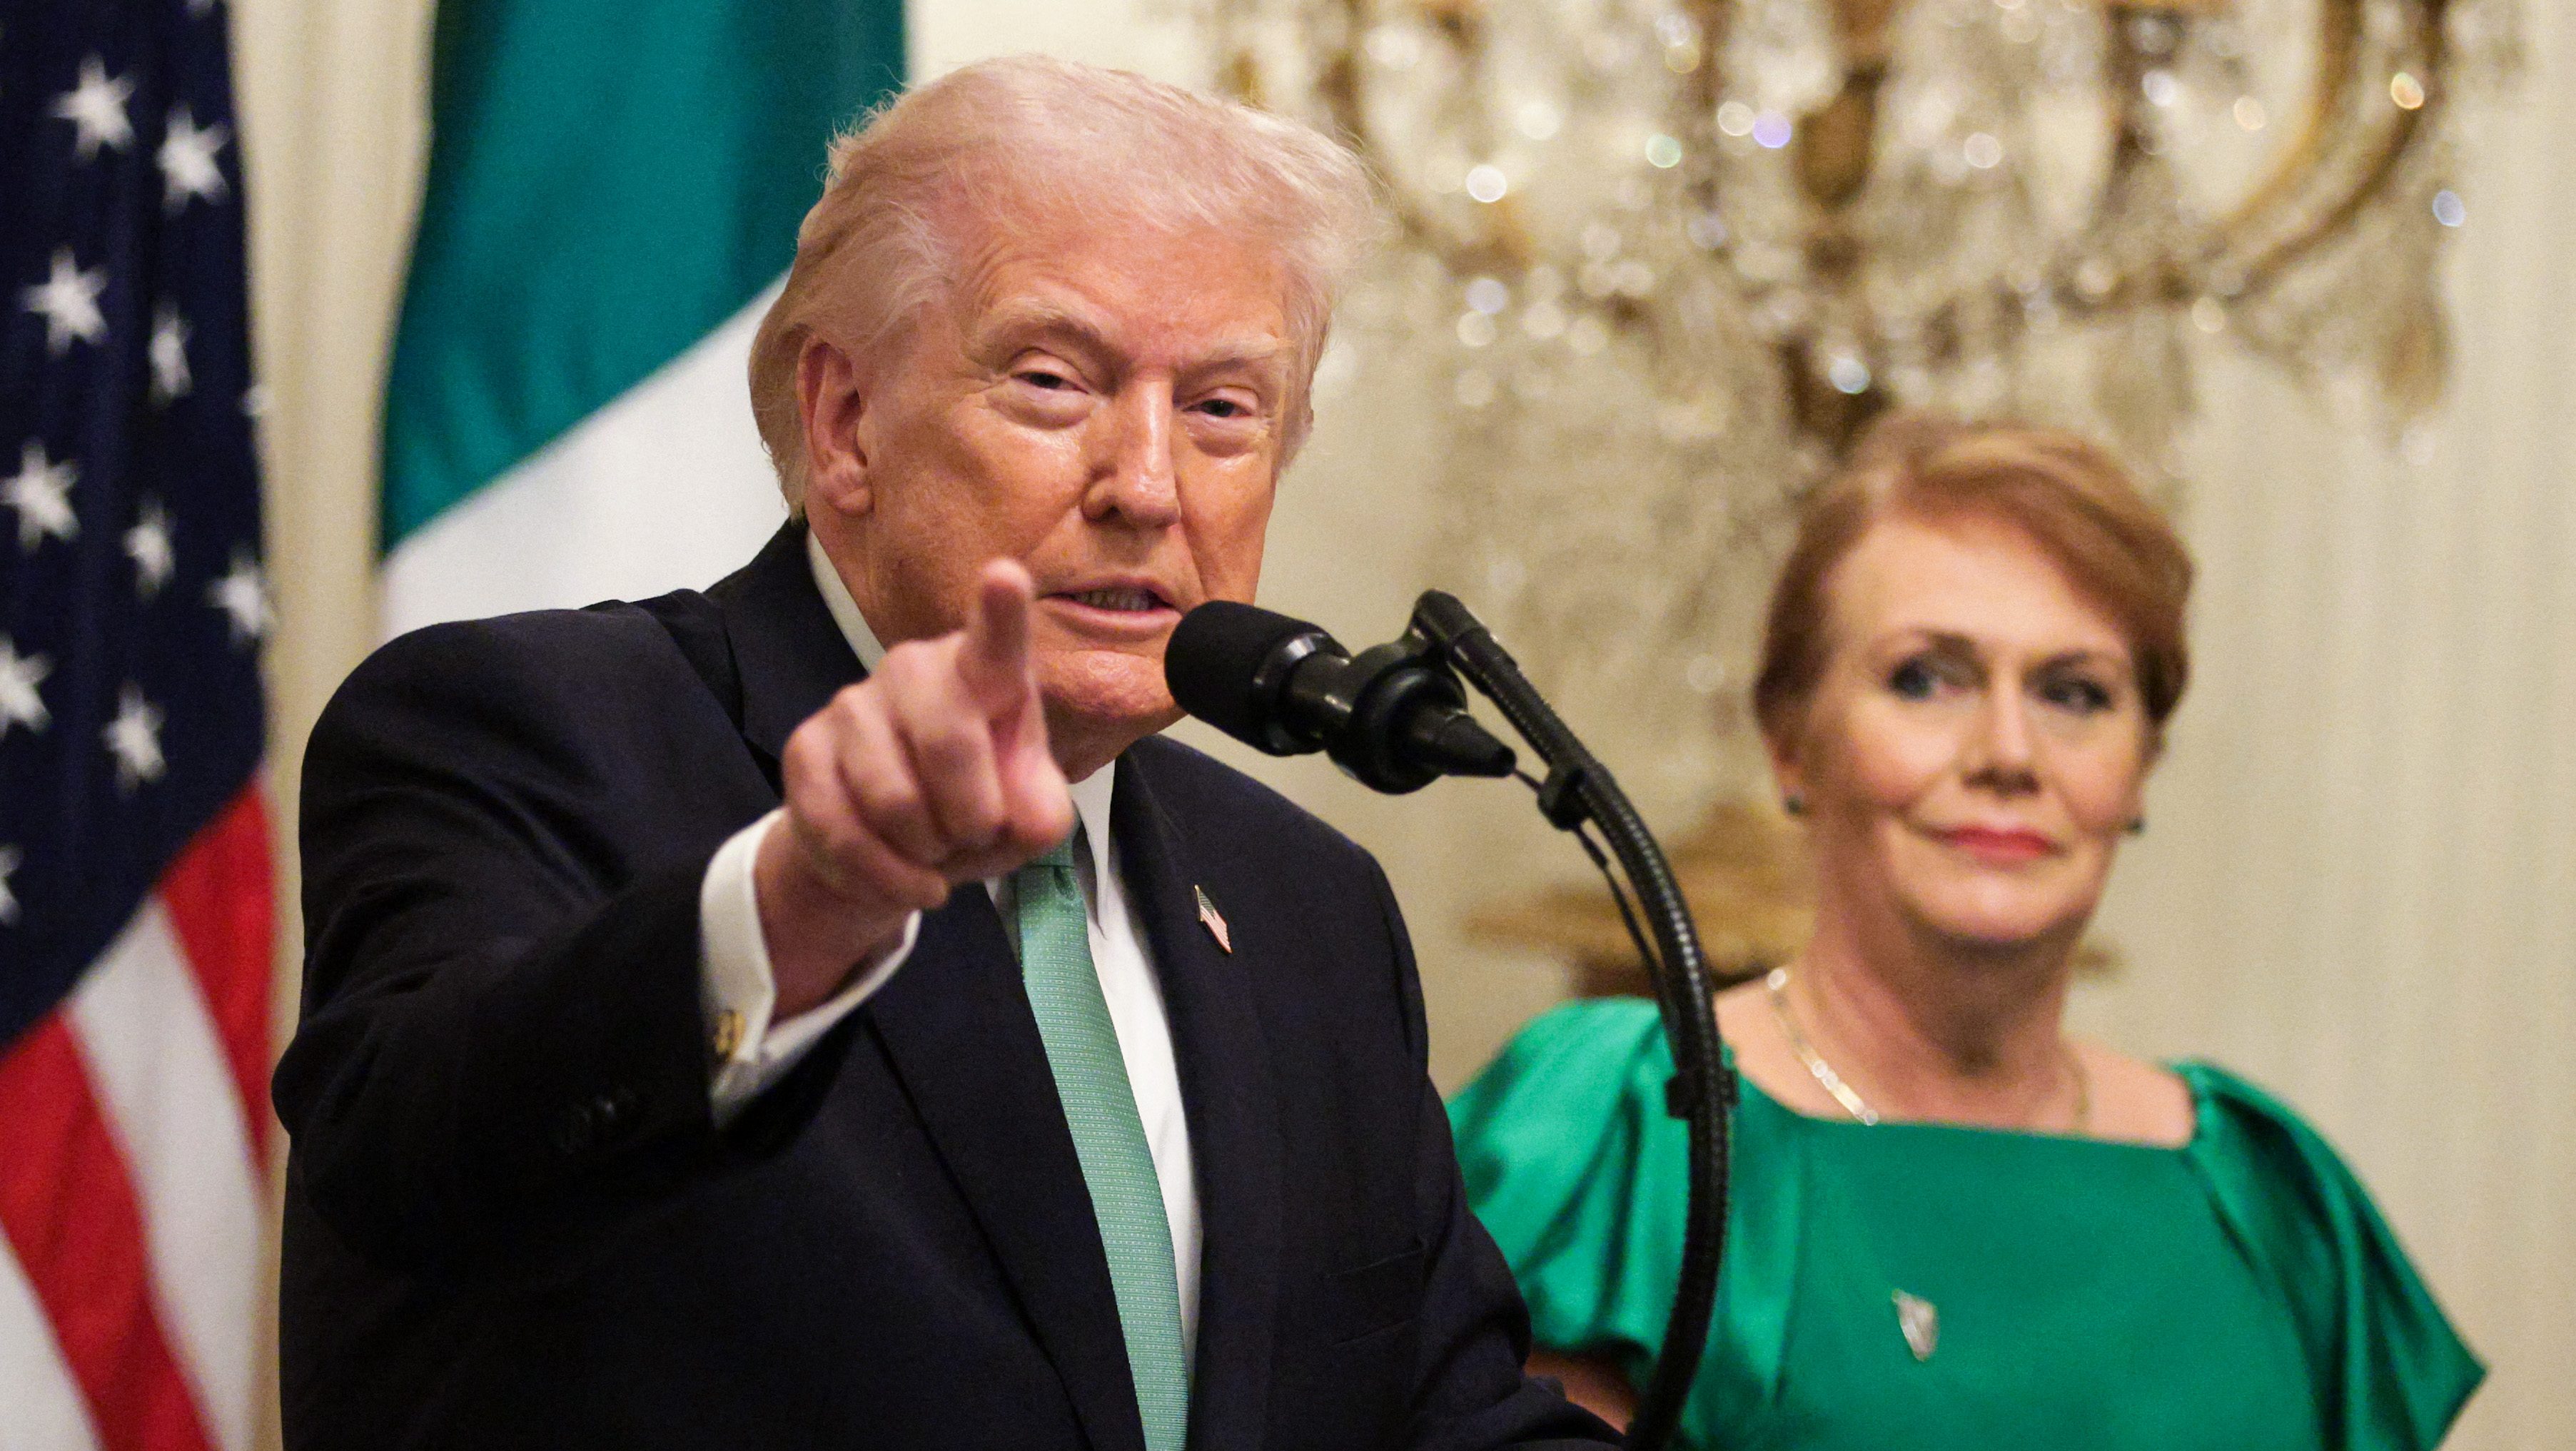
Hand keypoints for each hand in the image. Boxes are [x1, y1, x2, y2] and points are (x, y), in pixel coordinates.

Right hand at [755, 560, 1075, 1015]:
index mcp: (983, 673)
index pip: (995, 638)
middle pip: (950, 742)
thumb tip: (1020, 816)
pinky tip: (909, 877)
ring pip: (894, 800)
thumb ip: (1038, 813)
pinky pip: (844, 832)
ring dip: (927, 850)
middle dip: (973, 815)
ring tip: (935, 848)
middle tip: (975, 833)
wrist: (893, 849)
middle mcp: (915, 670)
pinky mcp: (804, 751)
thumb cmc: (975, 810)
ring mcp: (852, 705)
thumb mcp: (1026, 819)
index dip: (1001, 610)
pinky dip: (886, 877)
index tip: (1005, 575)